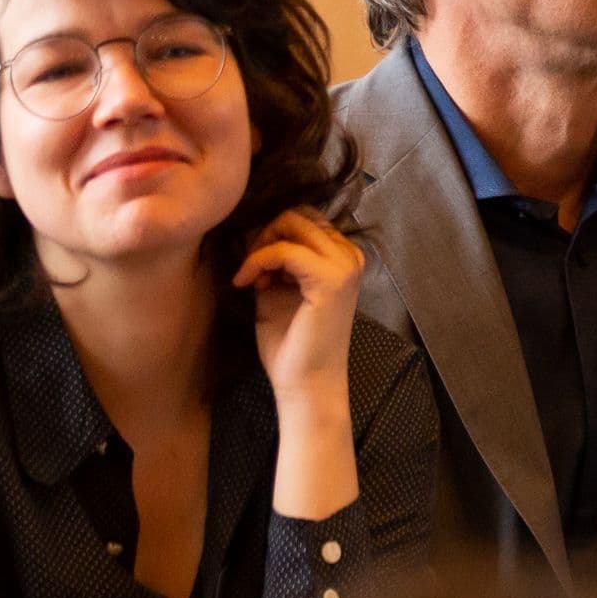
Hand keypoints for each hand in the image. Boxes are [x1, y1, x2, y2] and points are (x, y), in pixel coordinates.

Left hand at [235, 208, 366, 405]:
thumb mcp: (277, 289)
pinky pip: (285, 250)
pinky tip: (246, 283)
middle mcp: (350, 255)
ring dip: (262, 246)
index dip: (272, 233)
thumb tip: (250, 230)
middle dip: (265, 235)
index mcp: (342, 257)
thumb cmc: (292, 343)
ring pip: (293, 224)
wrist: (305, 383)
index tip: (254, 266)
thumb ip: (273, 260)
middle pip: (298, 214)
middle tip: (251, 269)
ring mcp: (344, 266)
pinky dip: (258, 261)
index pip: (304, 218)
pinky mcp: (331, 279)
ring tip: (252, 279)